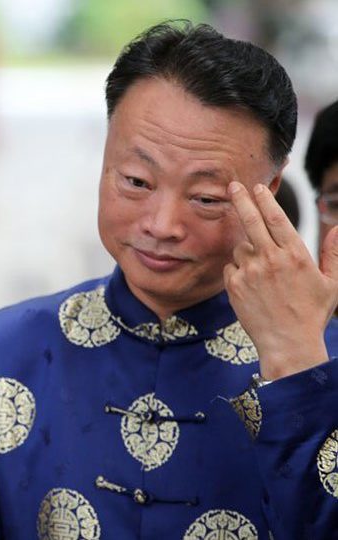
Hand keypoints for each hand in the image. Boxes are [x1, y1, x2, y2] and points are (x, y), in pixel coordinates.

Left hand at [224, 181, 337, 379]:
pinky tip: (252, 285)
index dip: (265, 199)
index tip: (257, 187)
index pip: (276, 218)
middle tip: (233, 185)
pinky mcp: (234, 285)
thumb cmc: (311, 313)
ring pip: (240, 247)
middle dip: (241, 200)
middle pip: (251, 221)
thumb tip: (337, 228)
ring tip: (263, 272)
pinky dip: (238, 270)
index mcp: (295, 254)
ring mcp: (250, 272)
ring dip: (247, 250)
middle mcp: (270, 259)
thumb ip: (333, 254)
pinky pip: (231, 267)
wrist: (287, 343)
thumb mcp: (331, 283)